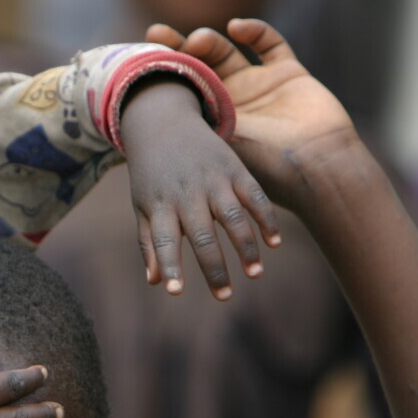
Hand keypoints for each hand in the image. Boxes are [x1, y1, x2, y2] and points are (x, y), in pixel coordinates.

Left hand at [119, 78, 280, 299]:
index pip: (164, 241)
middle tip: (225, 296)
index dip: (170, 265)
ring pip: (233, 218)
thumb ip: (149, 243)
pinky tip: (274, 244)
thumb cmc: (151, 174)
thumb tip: (157, 282)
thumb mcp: (142, 205)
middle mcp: (187, 194)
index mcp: (161, 206)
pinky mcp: (235, 169)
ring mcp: (213, 180)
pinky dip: (266, 219)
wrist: (163, 121)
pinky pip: (254, 197)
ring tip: (255, 274)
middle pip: (203, 236)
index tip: (175, 291)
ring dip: (246, 247)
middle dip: (214, 268)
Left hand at [145, 20, 361, 214]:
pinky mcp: (288, 72)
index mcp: (211, 120)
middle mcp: (232, 100)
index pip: (181, 88)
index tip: (142, 53)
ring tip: (199, 40)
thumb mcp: (216, 145)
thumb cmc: (264, 165)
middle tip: (157, 35)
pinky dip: (254, 31)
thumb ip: (189, 123)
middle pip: (198, 65)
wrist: (316, 167)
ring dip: (209, 41)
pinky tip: (236, 27)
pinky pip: (269, 43)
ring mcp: (259, 85)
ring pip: (227, 50)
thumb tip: (144, 110)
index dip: (163, 70)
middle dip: (177, 48)